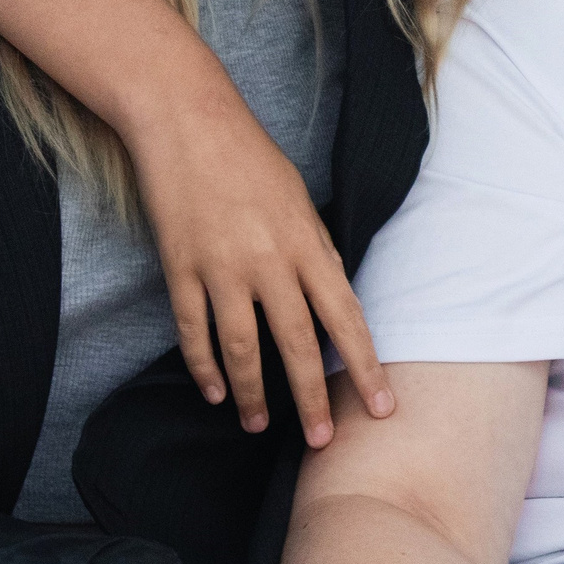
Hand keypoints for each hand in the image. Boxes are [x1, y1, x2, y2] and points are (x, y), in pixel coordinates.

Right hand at [128, 79, 392, 446]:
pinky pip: (194, 331)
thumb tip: (328, 301)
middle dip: (312, 399)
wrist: (189, 122)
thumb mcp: (301, 201)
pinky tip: (213, 392)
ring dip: (252, 394)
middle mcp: (269, 261)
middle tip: (323, 441)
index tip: (383, 409)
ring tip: (260, 424)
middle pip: (298, 345)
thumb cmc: (252, 158)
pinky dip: (203, 367)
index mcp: (308, 243)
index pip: (346, 319)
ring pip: (242, 349)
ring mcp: (222, 268)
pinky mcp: (180, 269)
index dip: (366, 368)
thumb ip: (315, 252)